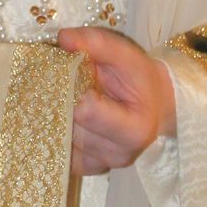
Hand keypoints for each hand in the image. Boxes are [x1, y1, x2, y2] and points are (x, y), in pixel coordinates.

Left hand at [57, 26, 176, 173]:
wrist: (153, 106)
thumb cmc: (141, 81)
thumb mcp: (128, 57)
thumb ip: (99, 44)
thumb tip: (63, 38)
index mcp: (134, 130)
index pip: (86, 110)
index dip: (72, 87)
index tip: (71, 71)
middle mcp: (117, 155)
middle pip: (68, 126)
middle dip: (58, 99)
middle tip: (59, 80)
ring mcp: (100, 165)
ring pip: (57, 138)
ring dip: (52, 114)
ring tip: (62, 95)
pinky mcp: (84, 169)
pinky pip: (55, 150)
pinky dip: (52, 129)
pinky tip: (60, 114)